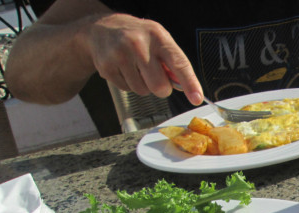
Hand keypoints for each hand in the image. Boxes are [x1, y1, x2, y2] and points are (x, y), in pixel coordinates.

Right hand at [86, 13, 203, 104]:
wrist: (102, 28)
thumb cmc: (137, 37)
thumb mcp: (159, 40)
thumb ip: (173, 62)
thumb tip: (185, 86)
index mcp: (158, 36)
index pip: (179, 64)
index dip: (190, 83)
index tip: (196, 98)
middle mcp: (139, 44)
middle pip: (160, 86)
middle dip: (161, 88)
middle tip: (155, 76)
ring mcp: (120, 55)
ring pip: (143, 91)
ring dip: (143, 85)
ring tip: (136, 68)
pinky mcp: (107, 66)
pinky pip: (128, 89)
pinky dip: (129, 84)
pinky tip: (124, 68)